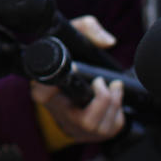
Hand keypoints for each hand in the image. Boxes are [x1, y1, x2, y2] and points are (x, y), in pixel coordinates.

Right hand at [30, 15, 123, 141]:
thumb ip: (86, 28)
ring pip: (100, 126)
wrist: (69, 85)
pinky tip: (114, 98)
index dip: (58, 87)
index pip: (42, 93)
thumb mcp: (71, 37)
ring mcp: (75, 126)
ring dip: (114, 104)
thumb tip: (108, 41)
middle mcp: (57, 112)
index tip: (74, 69)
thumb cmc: (68, 60)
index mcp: (42, 90)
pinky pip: (110, 129)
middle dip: (102, 100)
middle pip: (84, 119)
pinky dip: (118, 113)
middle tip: (103, 83)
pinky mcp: (91, 133)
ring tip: (114, 88)